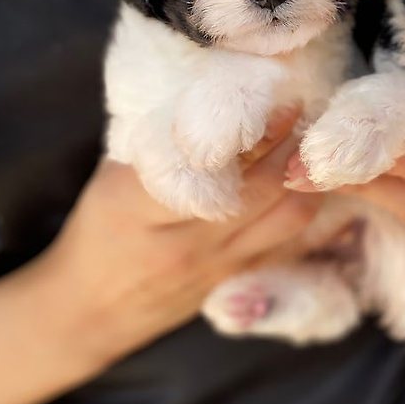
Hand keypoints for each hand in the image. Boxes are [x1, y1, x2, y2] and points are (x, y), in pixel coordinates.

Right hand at [36, 106, 321, 371]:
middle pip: (259, 188)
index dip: (246, 129)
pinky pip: (291, 243)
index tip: (271, 92)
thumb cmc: (97, 234)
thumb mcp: (110, 180)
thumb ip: (156, 141)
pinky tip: (315, 180)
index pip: (204, 162)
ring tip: (309, 139)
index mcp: (136, 207)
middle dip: (288, 142)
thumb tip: (206, 88)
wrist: (89, 315)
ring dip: (304, 174)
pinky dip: (307, 207)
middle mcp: (184, 241)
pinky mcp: (238, 281)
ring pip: (286, 216)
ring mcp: (217, 266)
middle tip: (303, 102)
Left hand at [286, 105, 404, 248]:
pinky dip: (361, 164)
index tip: (334, 162)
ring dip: (343, 176)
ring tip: (287, 157)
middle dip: (349, 174)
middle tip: (292, 159)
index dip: (389, 171)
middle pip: (400, 193)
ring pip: (392, 192)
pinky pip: (398, 184)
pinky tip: (318, 153)